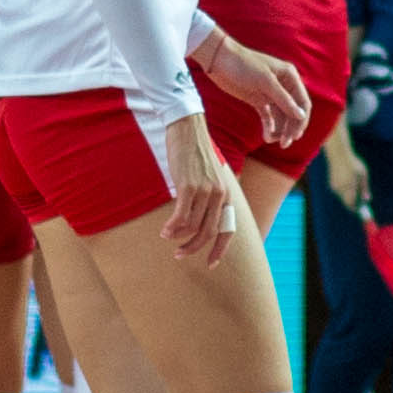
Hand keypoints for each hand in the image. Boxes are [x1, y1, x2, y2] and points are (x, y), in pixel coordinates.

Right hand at [158, 112, 247, 266]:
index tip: (210, 263)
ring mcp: (204, 191)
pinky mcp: (188, 187)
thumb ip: (209, 196)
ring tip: (167, 237)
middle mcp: (219, 194)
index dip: (220, 249)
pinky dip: (172, 228)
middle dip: (193, 248)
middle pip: (208, 232)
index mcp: (226, 194)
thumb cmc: (195, 153)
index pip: (227, 229)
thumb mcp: (209, 177)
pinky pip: (180, 216)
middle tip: (180, 255)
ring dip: (178, 237)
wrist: (187, 128)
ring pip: (192, 226)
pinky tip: (164, 232)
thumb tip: (199, 220)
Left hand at [197, 28, 308, 151]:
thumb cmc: (243, 65)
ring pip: (282, 116)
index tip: (294, 136)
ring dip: (280, 130)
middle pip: (293, 112)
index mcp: (290, 76)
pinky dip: (270, 127)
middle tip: (284, 144)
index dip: (301, 120)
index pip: (303, 102)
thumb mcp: (265, 81)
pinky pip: (269, 117)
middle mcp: (283, 85)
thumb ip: (284, 100)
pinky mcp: (259, 99)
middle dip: (290, 128)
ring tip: (272, 140)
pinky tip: (267, 137)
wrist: (218, 60)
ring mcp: (271, 93)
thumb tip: (301, 116)